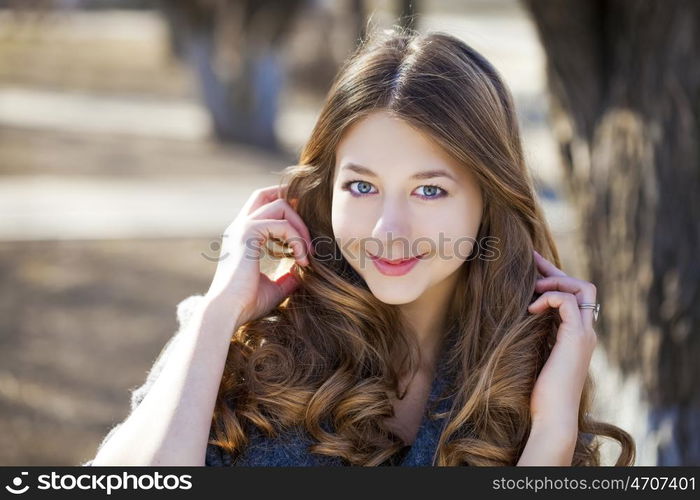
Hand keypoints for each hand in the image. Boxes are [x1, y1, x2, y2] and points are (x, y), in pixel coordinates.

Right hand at [205, 184, 312, 326]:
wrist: (227, 313)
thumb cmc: (246, 305)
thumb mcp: (273, 288)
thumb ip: (287, 277)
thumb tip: (302, 272)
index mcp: (241, 236)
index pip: (262, 205)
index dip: (284, 207)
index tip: (303, 229)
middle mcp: (239, 227)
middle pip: (266, 193)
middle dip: (292, 202)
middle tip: (309, 228)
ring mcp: (242, 227)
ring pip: (280, 205)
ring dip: (301, 226)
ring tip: (308, 253)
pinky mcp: (248, 233)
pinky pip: (283, 225)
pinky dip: (298, 240)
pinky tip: (302, 260)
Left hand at [526, 250, 597, 429]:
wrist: (552, 415)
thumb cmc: (539, 392)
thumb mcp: (536, 354)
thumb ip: (536, 335)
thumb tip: (517, 317)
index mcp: (578, 335)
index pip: (575, 297)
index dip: (555, 278)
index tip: (533, 266)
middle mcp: (587, 332)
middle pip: (583, 286)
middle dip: (556, 271)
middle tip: (531, 259)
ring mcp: (585, 334)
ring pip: (583, 288)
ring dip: (555, 282)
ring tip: (532, 290)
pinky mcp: (577, 338)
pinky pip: (569, 302)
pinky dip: (550, 298)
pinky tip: (531, 309)